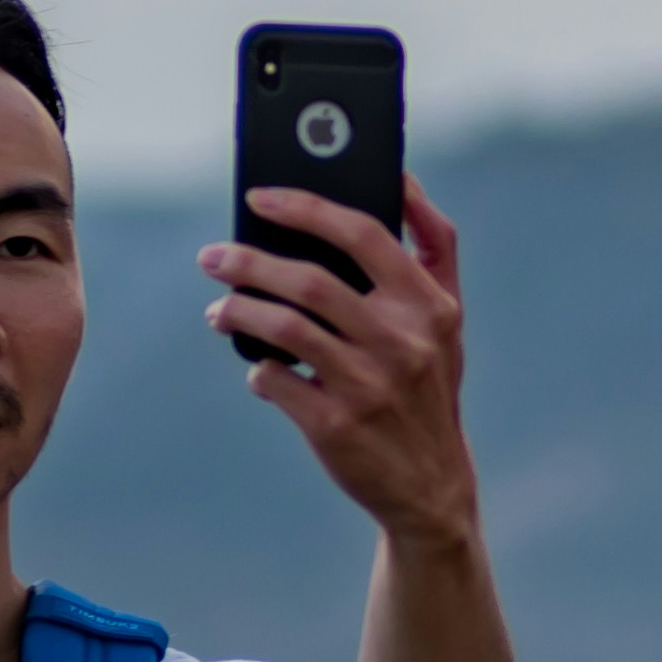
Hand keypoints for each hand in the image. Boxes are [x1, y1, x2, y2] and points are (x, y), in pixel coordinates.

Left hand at [209, 175, 480, 549]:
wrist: (431, 485)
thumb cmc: (429, 383)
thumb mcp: (448, 317)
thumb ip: (433, 246)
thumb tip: (401, 176)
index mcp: (429, 306)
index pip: (364, 234)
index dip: (307, 208)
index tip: (260, 197)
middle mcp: (402, 342)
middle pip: (310, 281)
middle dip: (248, 261)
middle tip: (213, 257)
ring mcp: (368, 385)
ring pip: (284, 328)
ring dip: (238, 312)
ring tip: (218, 310)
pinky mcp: (335, 425)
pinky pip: (274, 380)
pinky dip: (257, 368)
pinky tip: (258, 366)